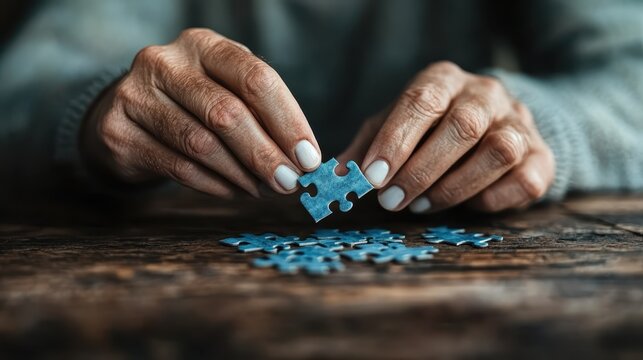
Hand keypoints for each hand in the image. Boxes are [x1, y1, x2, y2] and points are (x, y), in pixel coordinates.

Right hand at [82, 28, 320, 197]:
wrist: (128, 116)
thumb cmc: (192, 104)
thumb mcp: (227, 91)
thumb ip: (261, 115)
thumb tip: (302, 159)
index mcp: (204, 45)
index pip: (255, 78)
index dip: (288, 121)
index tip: (309, 157)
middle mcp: (166, 62)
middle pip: (227, 113)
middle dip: (265, 154)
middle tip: (290, 183)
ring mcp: (136, 94)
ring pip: (201, 144)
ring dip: (241, 175)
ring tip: (263, 189)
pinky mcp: (118, 131)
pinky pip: (177, 167)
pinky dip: (214, 185)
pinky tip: (234, 191)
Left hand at [339, 61, 554, 212]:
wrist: (494, 123)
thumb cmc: (431, 128)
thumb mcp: (394, 127)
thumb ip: (367, 148)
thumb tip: (335, 178)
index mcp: (444, 80)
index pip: (421, 101)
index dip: (395, 141)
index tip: (372, 177)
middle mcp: (485, 94)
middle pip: (462, 127)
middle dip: (421, 170)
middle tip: (391, 201)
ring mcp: (519, 122)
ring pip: (498, 151)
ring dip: (454, 187)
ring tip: (421, 206)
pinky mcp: (542, 156)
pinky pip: (524, 180)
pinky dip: (492, 199)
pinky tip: (466, 206)